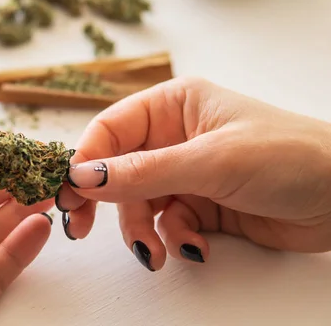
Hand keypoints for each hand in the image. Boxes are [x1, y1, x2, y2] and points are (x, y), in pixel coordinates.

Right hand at [57, 77, 330, 270]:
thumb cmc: (289, 156)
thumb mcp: (211, 160)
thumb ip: (144, 172)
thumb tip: (84, 178)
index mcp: (172, 105)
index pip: (111, 130)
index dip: (86, 161)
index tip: (70, 194)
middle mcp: (173, 136)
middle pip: (117, 169)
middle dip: (104, 202)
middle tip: (80, 230)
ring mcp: (185, 172)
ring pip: (138, 203)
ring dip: (141, 230)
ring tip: (154, 254)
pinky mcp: (199, 204)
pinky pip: (166, 223)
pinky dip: (172, 239)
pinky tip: (193, 248)